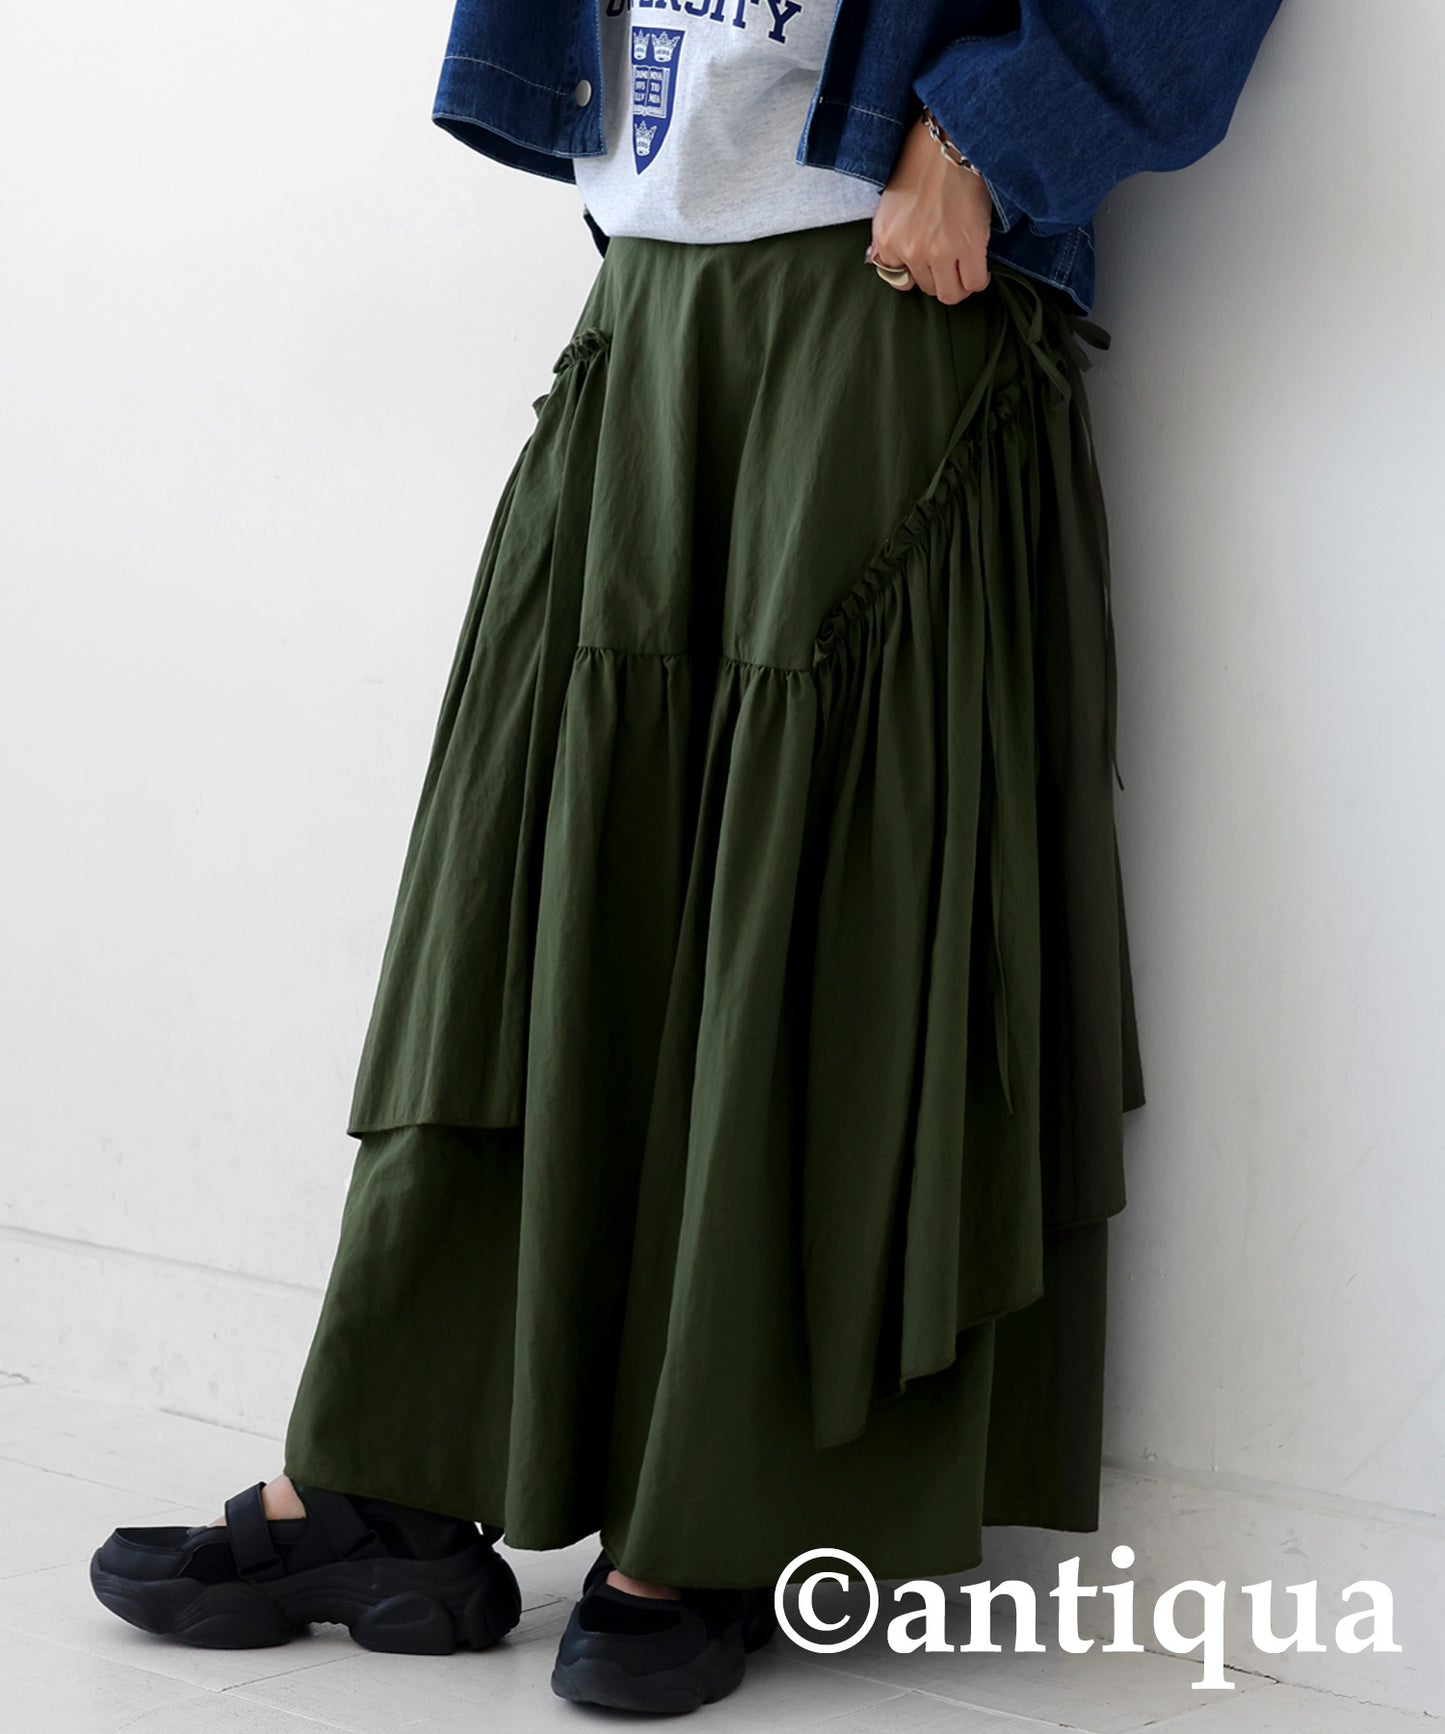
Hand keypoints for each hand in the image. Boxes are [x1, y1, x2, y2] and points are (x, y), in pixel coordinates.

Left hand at [868, 112, 993, 302]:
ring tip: (965, 268)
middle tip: (951, 262)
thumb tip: (883, 263)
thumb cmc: (922, 165)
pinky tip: (979, 268)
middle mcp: (908, 250)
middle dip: (939, 278)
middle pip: (928, 289)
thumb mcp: (891, 204)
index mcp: (886, 239)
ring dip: (959, 283)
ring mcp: (938, 251)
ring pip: (950, 293)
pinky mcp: (967, 246)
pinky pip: (974, 282)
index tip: (928, 263)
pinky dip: (978, 279)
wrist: (948, 141)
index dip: (917, 273)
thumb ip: (889, 238)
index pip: (900, 281)